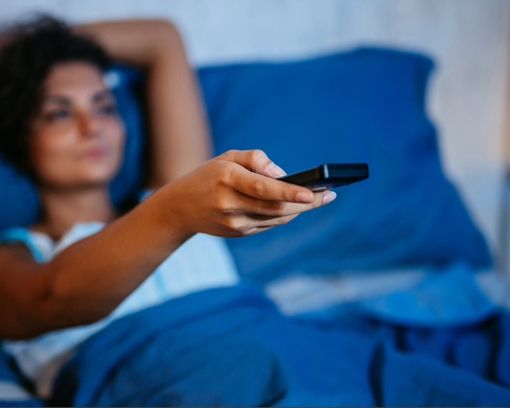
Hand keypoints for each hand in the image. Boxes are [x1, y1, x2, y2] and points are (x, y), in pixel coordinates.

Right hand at [150, 149, 336, 237]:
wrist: (180, 208)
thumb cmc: (208, 176)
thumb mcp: (227, 157)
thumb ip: (256, 160)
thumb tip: (283, 174)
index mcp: (227, 179)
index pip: (264, 188)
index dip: (291, 192)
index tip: (314, 193)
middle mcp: (230, 204)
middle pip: (276, 207)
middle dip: (306, 202)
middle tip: (330, 194)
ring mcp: (234, 223)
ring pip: (276, 218)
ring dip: (299, 209)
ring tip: (319, 198)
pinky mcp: (238, 233)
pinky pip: (269, 224)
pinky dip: (284, 214)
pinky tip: (296, 206)